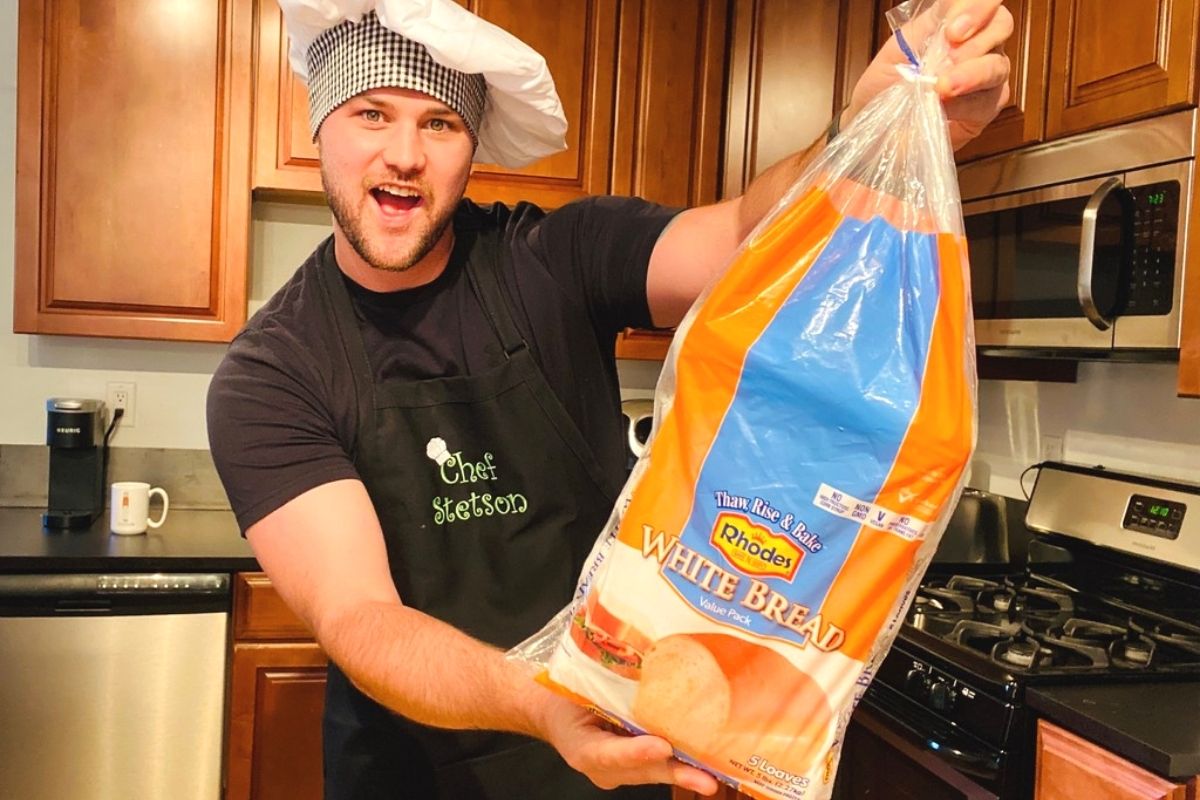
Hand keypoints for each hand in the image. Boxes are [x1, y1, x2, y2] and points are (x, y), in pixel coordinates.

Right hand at [542, 696, 719, 794]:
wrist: (552, 712)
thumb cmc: (564, 698)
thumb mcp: (576, 692)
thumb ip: (604, 691)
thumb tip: (644, 667)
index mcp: (582, 747)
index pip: (609, 754)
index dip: (637, 752)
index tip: (662, 747)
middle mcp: (601, 767)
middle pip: (640, 770)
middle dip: (675, 773)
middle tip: (704, 779)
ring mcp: (616, 771)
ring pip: (652, 771)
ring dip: (683, 772)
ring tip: (711, 777)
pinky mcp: (630, 768)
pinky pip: (655, 766)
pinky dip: (679, 763)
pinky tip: (705, 763)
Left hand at [845, 0, 1013, 149]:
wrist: (875, 124)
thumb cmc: (885, 82)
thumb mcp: (899, 47)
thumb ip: (928, 26)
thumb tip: (954, 10)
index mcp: (958, 22)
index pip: (985, 0)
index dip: (978, 8)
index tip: (952, 31)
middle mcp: (979, 44)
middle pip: (1001, 25)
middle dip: (976, 40)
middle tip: (948, 58)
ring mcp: (987, 76)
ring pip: (997, 65)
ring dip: (971, 74)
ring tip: (942, 87)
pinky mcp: (985, 109)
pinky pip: (987, 101)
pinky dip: (964, 104)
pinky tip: (944, 107)